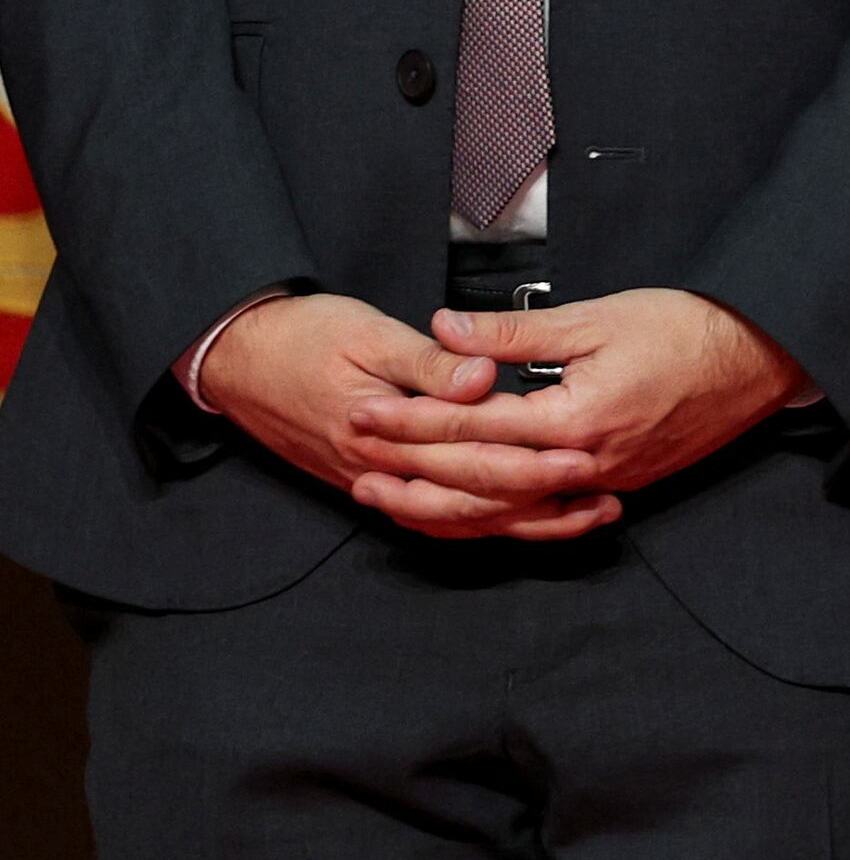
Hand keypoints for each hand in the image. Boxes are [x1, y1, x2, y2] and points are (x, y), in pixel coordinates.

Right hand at [192, 293, 559, 525]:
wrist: (237, 359)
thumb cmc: (303, 337)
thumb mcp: (368, 334)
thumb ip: (429, 363)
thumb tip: (483, 380)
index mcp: (384, 432)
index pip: (470, 458)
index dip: (531, 461)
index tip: (584, 455)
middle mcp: (379, 471)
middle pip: (471, 500)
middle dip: (541, 501)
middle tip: (603, 495)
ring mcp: (374, 483)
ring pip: (456, 521)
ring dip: (520, 521)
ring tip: (583, 515)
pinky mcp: (372, 482)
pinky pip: (432, 518)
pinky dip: (478, 524)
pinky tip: (519, 521)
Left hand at [335, 287, 815, 539]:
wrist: (763, 357)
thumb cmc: (691, 328)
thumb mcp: (598, 316)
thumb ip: (515, 331)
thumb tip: (446, 328)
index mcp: (575, 419)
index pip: (472, 427)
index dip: (412, 421)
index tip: (366, 412)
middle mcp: (585, 464)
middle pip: (479, 479)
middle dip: (412, 468)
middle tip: (358, 459)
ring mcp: (604, 482)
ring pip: (507, 509)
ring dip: (445, 503)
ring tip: (395, 495)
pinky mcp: (619, 484)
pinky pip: (543, 511)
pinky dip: (497, 513)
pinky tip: (467, 510)